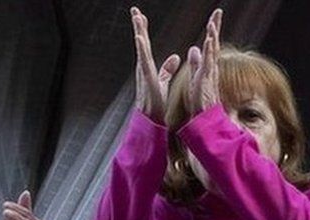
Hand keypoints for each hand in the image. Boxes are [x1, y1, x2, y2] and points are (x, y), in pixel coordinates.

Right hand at [131, 6, 180, 123]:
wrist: (151, 119)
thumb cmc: (155, 103)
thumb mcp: (163, 82)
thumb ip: (167, 69)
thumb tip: (174, 57)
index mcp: (148, 67)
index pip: (145, 44)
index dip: (143, 30)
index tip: (141, 16)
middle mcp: (143, 67)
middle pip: (141, 42)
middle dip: (138, 25)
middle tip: (135, 9)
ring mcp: (143, 71)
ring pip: (141, 47)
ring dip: (139, 31)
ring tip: (137, 16)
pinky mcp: (147, 77)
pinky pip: (144, 60)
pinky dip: (141, 48)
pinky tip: (140, 37)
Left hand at [187, 9, 221, 114]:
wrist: (203, 117)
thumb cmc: (200, 100)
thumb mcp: (196, 76)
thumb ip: (195, 62)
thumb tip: (194, 48)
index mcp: (207, 65)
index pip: (211, 44)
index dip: (212, 30)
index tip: (214, 16)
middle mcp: (211, 67)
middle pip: (214, 43)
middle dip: (215, 27)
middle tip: (218, 11)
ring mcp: (209, 73)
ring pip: (212, 51)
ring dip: (213, 36)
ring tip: (212, 23)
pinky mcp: (206, 79)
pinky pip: (209, 63)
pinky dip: (210, 52)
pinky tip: (210, 41)